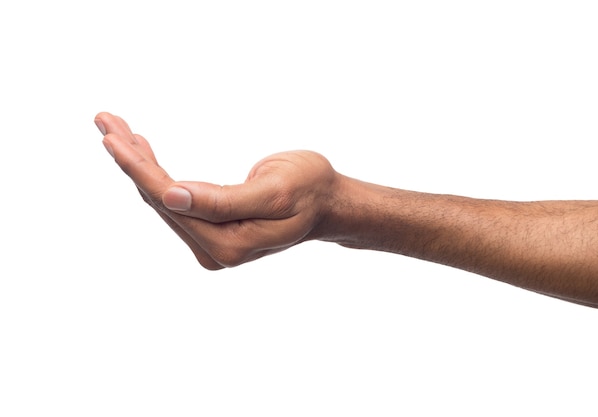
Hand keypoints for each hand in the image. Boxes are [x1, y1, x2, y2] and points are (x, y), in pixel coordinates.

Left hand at [95, 112, 338, 268]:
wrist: (328, 202)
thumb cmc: (309, 190)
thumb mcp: (273, 191)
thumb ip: (222, 200)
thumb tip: (170, 197)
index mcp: (228, 245)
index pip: (170, 201)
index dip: (139, 168)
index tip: (111, 137)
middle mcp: (214, 250)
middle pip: (159, 200)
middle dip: (132, 159)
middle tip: (105, 120)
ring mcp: (212, 242)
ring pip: (162, 199)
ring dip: (139, 163)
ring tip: (116, 129)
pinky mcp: (212, 231)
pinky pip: (175, 200)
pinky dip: (155, 172)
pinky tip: (142, 152)